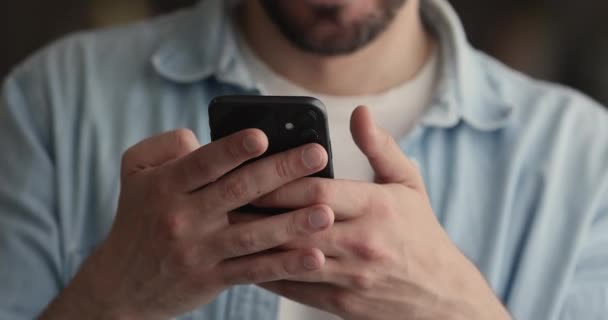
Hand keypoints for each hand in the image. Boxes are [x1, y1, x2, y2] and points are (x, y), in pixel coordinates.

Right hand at [40, 129, 334, 319]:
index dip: (233, 150)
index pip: (204, 163)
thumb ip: (167, 146)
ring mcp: (199, 251)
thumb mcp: (135, 173)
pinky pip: (253, 271)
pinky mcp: (211, 279)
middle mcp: (183, 217)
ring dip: (292, 223)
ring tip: (327, 211)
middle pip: (239, 192)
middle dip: (282, 172)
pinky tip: (314, 258)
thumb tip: (203, 137)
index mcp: (166, 186)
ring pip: (252, 235)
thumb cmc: (137, 216)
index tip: (264, 136)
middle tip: (318, 155)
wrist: (120, 284)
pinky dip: (284, 266)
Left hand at [248, 107, 510, 319]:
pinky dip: (269, 275)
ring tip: (225, 229)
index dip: (280, 182)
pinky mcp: (342, 303)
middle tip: (223, 199)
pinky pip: (296, 288)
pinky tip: (246, 262)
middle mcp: (363, 243)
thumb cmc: (420, 233)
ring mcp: (352, 277)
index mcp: (378, 207)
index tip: (250, 171)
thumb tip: (359, 111)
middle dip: (257, 212)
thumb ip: (381, 148)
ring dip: (255, 244)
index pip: (318, 191)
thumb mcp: (408, 184)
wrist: (440, 296)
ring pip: (291, 258)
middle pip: (297, 224)